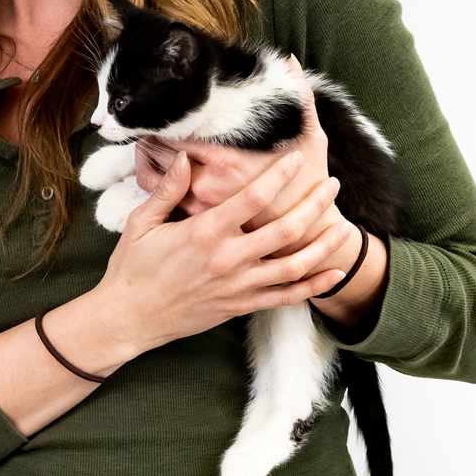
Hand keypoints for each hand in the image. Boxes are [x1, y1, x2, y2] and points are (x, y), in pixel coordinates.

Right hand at [91, 148, 356, 355]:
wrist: (130, 318)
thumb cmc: (133, 267)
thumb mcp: (142, 221)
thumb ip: (168, 189)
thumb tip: (187, 158)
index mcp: (205, 233)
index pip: (252, 198)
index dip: (278, 175)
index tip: (296, 157)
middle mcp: (228, 259)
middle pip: (284, 230)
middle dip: (314, 205)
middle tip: (333, 186)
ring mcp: (238, 286)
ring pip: (293, 266)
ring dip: (323, 246)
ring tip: (345, 228)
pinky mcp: (240, 306)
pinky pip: (285, 297)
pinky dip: (312, 286)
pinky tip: (332, 274)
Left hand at [134, 55, 338, 253]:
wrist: (310, 233)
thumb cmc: (308, 181)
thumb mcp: (310, 135)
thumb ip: (298, 96)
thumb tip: (290, 60)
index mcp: (228, 159)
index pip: (176, 131)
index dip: (164, 117)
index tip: (163, 106)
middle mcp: (208, 185)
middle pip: (157, 151)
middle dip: (151, 134)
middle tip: (151, 121)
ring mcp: (199, 207)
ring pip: (151, 177)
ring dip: (147, 158)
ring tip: (150, 144)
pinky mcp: (196, 222)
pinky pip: (159, 198)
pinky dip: (154, 181)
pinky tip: (160, 168)